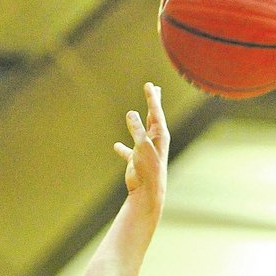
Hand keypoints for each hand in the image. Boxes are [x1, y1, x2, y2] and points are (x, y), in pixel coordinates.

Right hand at [113, 82, 169, 212]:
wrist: (147, 190)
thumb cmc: (149, 167)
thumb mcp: (142, 145)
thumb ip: (137, 129)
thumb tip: (130, 113)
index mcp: (160, 134)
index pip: (155, 111)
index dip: (152, 98)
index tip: (149, 85)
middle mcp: (154, 140)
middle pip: (153, 117)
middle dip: (153, 103)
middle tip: (154, 88)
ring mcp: (145, 150)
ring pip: (140, 131)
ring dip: (136, 122)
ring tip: (133, 113)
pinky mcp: (136, 160)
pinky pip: (128, 152)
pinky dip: (122, 149)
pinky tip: (116, 146)